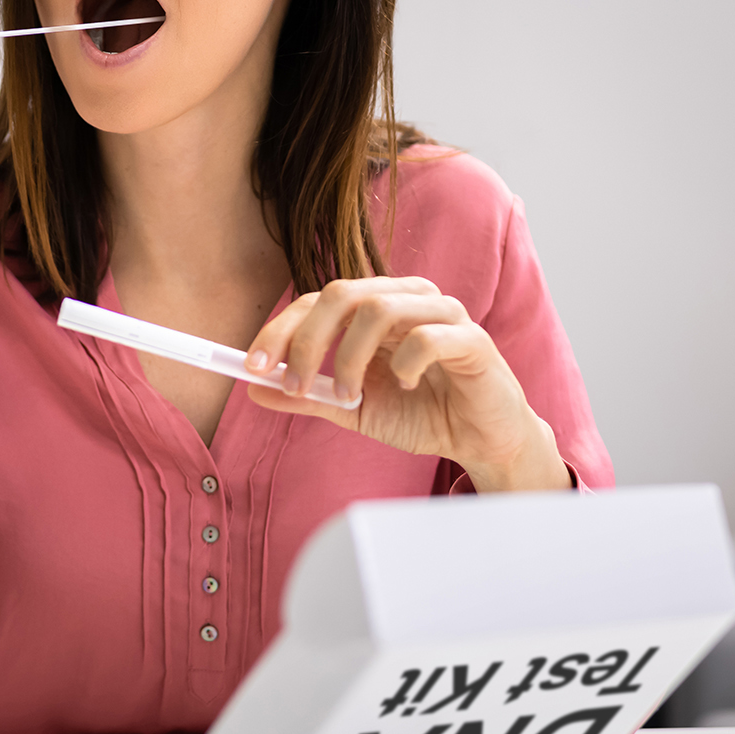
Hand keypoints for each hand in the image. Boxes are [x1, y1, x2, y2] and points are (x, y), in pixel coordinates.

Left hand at [244, 277, 570, 491]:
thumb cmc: (422, 414)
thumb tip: (253, 389)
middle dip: (307, 340)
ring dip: (350, 358)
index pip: (318, 300)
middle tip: (295, 384)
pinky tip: (405, 387)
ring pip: (379, 309)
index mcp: (376, 306)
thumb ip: (308, 395)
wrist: (481, 441)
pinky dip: (404, 364)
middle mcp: (407, 298)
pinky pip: (428, 337)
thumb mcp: (353, 409)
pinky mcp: (473, 340)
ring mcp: (442, 314)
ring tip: (349, 396)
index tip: (253, 367)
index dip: (280, 330)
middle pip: (342, 293)